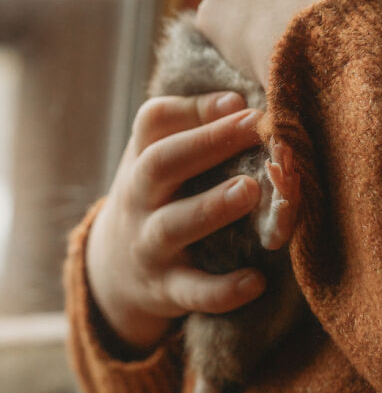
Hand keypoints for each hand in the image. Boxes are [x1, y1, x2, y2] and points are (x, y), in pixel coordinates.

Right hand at [85, 93, 272, 352]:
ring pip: (174, 226)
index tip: (239, 102)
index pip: (154, 122)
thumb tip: (240, 101)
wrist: (114, 271)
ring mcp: (150, 244)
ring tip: (250, 191)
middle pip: (160, 164)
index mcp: (143, 157)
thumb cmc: (160, 195)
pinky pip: (193, 291)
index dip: (194, 108)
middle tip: (254, 127)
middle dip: (207, 144)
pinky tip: (256, 281)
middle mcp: (140, 197)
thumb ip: (196, 125)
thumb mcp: (163, 157)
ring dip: (212, 207)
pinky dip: (223, 290)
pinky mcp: (167, 289)